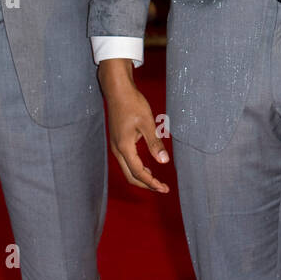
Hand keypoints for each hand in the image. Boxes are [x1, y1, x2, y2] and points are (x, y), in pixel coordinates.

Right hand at [98, 57, 169, 191]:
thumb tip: (163, 161)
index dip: (151, 183)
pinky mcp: (118, 140)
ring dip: (142, 177)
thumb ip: (154, 143)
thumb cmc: (132, 104)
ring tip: (157, 181)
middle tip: (162, 188)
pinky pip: (127, 161)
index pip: (138, 172)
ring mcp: (116, 145)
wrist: (117, 90)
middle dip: (146, 184)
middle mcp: (117, 149)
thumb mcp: (147, 123)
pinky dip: (137, 168)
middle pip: (131, 175)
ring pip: (128, 169)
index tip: (164, 188)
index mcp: (124, 147)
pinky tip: (148, 166)